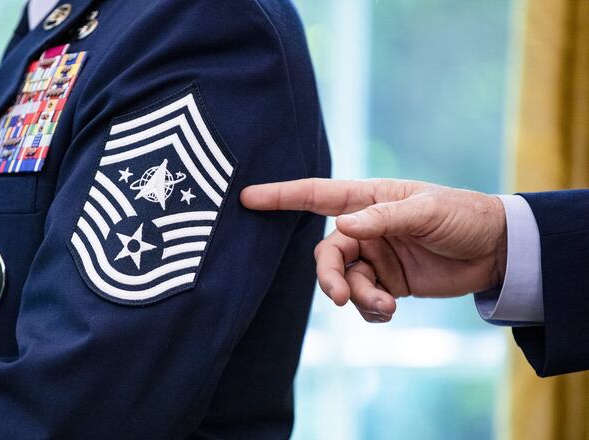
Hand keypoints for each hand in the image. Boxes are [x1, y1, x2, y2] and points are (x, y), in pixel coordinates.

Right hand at [240, 178, 507, 321]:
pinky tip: (392, 311)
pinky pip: (363, 301)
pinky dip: (371, 310)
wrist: (497, 251)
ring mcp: (374, 258)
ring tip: (386, 306)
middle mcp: (365, 228)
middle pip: (328, 254)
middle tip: (339, 297)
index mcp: (369, 200)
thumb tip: (342, 225)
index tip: (247, 198)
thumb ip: (383, 218)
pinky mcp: (387, 284)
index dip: (281, 196)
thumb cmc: (463, 215)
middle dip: (330, 277)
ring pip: (344, 282)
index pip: (317, 195)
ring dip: (357, 298)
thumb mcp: (427, 211)